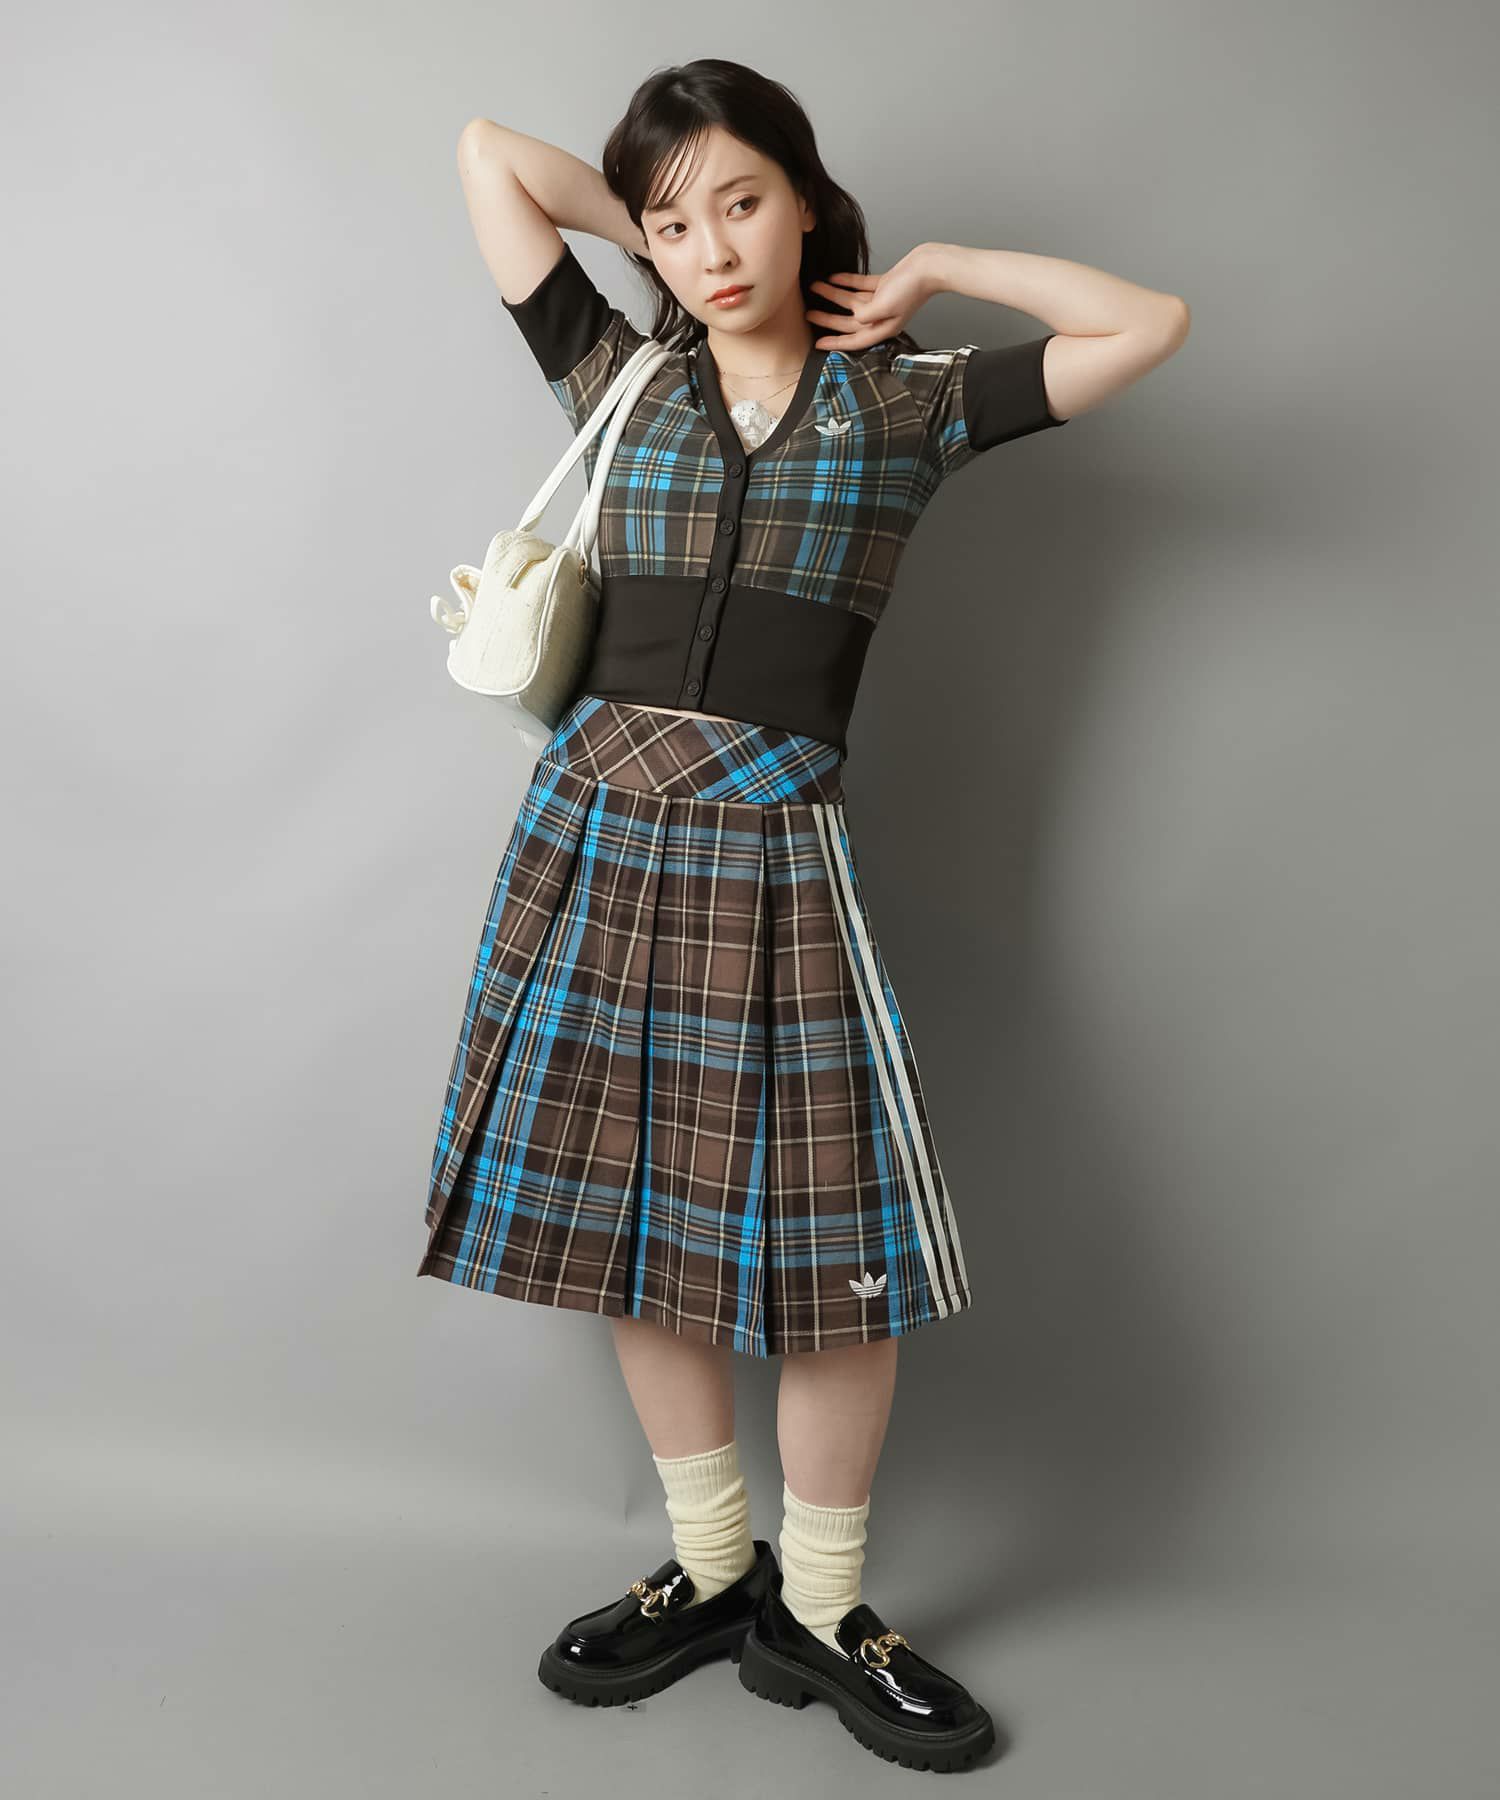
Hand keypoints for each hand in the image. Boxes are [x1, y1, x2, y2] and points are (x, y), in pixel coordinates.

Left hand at [805, 245, 939, 350]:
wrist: (928, 266)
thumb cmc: (912, 288)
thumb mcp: (884, 306)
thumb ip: (865, 315)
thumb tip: (854, 318)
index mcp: (883, 328)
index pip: (854, 339)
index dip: (835, 342)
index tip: (818, 343)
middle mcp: (881, 317)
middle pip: (848, 321)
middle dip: (828, 318)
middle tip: (809, 314)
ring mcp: (882, 301)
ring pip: (852, 301)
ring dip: (833, 294)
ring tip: (816, 287)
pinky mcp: (884, 285)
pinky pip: (860, 285)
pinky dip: (847, 282)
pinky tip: (834, 277)